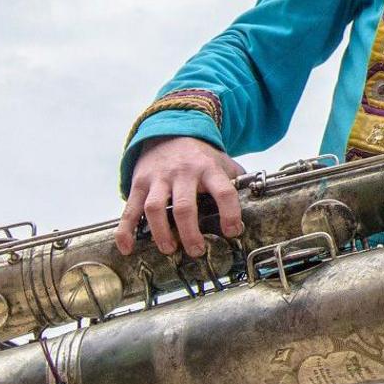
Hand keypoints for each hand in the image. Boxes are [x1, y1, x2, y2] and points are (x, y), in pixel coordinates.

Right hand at [118, 136, 246, 257]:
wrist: (169, 132)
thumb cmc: (200, 156)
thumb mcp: (222, 162)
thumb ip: (237, 179)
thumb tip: (257, 199)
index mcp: (209, 169)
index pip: (223, 191)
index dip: (230, 213)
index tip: (233, 231)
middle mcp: (183, 173)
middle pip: (185, 206)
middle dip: (190, 233)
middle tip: (197, 251)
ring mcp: (158, 178)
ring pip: (155, 208)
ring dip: (161, 233)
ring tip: (169, 250)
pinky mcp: (138, 183)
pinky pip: (130, 209)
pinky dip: (125, 230)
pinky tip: (126, 248)